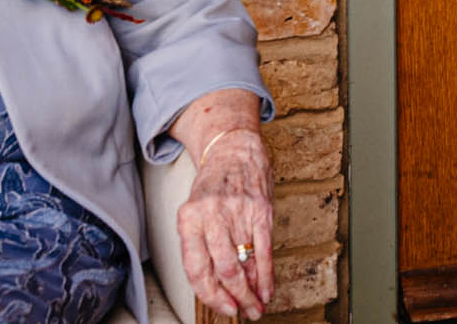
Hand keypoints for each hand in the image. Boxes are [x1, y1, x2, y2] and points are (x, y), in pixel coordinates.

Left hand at [179, 129, 274, 319]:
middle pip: (223, 270)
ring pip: (245, 263)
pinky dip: (267, 274)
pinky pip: (264, 250)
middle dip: (235, 298)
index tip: (223, 308)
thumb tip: (218, 286)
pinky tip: (267, 288)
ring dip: (253, 291)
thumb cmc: (213, 185)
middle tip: (243, 312)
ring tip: (256, 306)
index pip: (196, 269)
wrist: (234, 148)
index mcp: (188, 219)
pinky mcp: (260, 209)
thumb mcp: (195, 212)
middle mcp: (211, 215)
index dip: (210, 295)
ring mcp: (238, 212)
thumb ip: (202, 246)